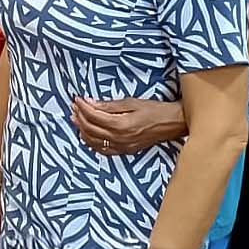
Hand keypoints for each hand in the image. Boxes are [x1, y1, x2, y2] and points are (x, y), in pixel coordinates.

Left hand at [71, 97, 186, 154]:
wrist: (174, 123)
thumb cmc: (155, 110)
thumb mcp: (131, 102)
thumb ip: (109, 105)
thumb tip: (90, 102)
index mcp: (121, 125)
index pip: (94, 116)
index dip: (83, 106)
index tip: (78, 99)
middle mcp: (120, 138)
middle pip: (90, 128)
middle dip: (79, 117)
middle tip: (74, 107)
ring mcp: (123, 146)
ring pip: (94, 140)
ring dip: (82, 129)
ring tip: (76, 119)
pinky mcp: (126, 150)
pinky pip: (103, 149)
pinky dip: (92, 142)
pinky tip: (86, 135)